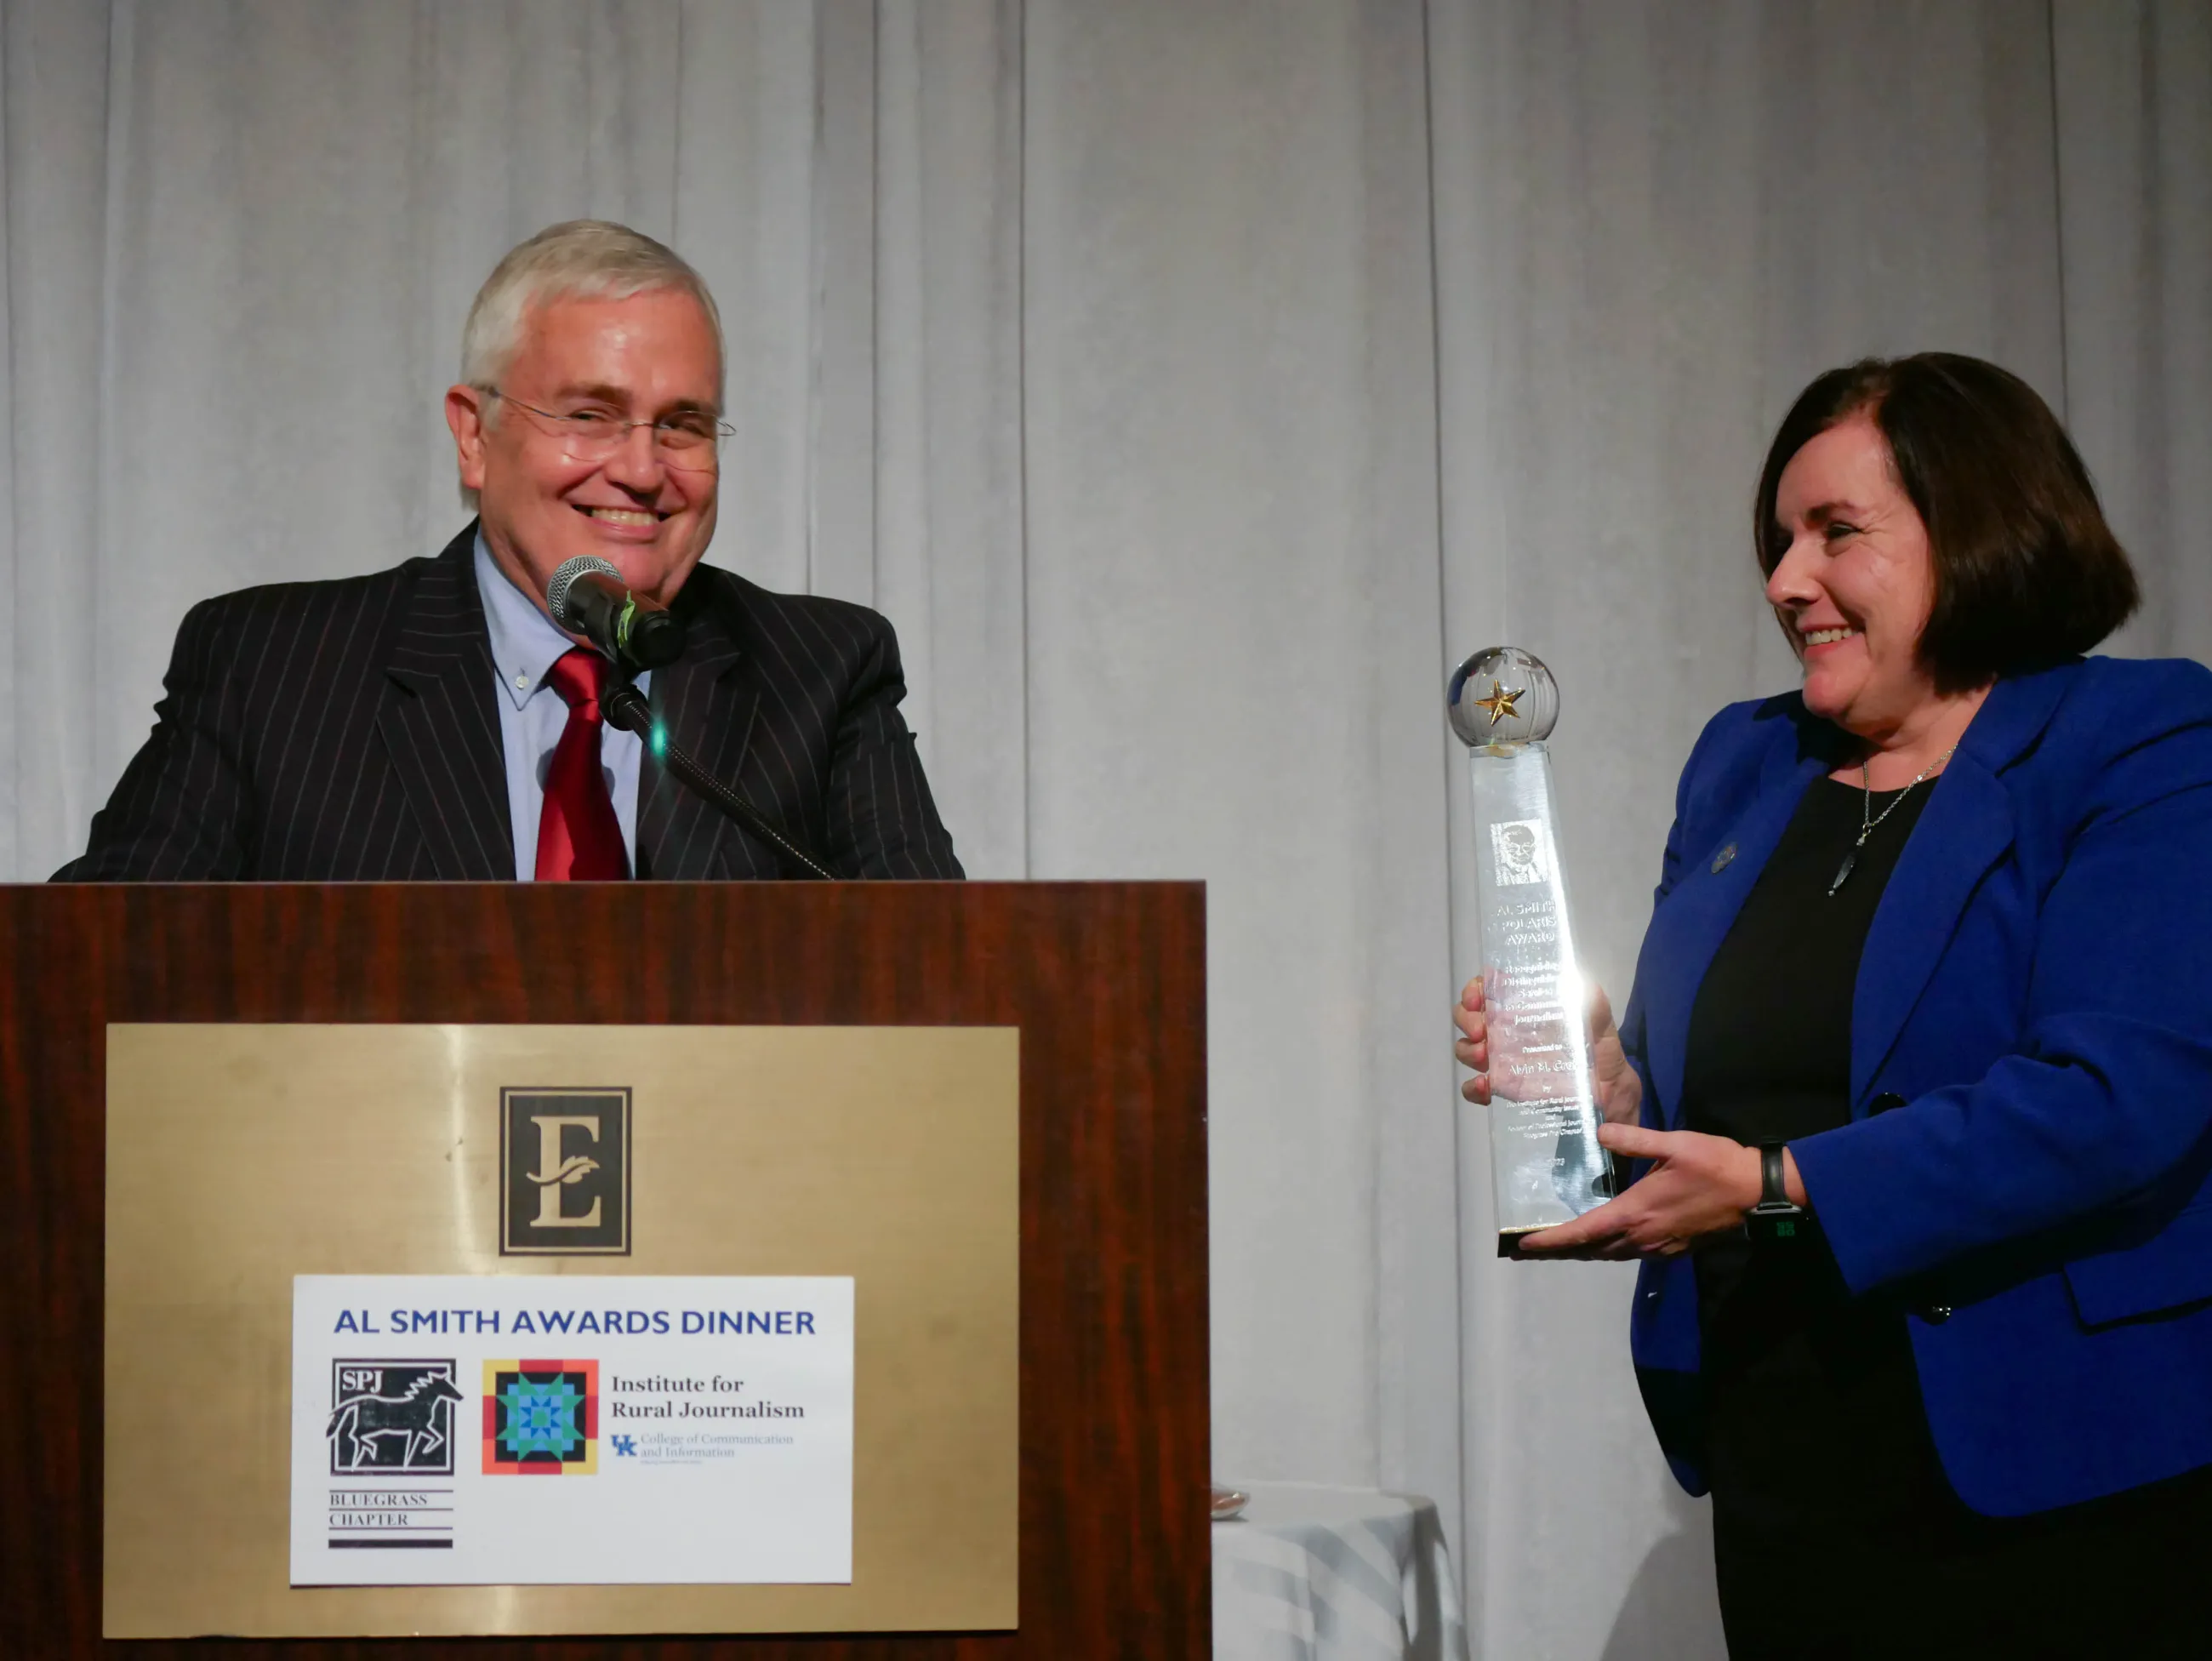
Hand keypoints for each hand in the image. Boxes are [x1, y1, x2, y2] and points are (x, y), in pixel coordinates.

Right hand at [1453, 975, 1641, 1126]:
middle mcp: (1509, 1031)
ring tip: (1485, 1058)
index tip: (1478, 998)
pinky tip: (1486, 1088)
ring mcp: (1503, 1060)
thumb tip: (1585, 985)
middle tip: (1481, 1031)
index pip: (1491, 988)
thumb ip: (1596, 1011)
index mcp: (1528, 1010)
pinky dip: (1473, 1087)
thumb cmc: (1603, 1059)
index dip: (1477, 988)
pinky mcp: (1504, 1088)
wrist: (1608, 1102)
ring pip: (1466, 1047)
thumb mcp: (1604, 1033)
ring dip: (1467, 1050)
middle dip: (1466, 1018)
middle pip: (1469, 1015)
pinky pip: (1475, 1087)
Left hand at [1515, 1124, 1790, 1258]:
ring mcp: (1658, 1246)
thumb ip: (1634, 1140)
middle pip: (1589, 1250)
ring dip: (1580, 1252)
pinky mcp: (1672, 1249)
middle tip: (1524, 1250)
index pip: (1582, 1233)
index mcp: (1636, 1213)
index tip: (1522, 1245)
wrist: (1757, 1192)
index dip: (1551, 1241)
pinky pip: (1628, 1253)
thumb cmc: (1715, 1165)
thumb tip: (1600, 1133)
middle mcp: (1642, 1237)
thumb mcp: (1674, 1144)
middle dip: (1556, 1251)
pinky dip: (1605, 1250)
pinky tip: (1599, 1240)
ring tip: (1554, 1247)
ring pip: (1608, 1255)